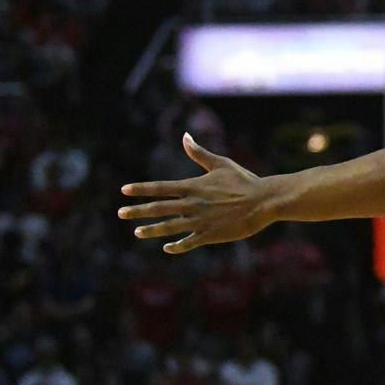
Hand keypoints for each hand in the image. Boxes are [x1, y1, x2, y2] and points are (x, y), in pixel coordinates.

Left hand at [120, 134, 274, 254]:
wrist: (264, 201)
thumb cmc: (244, 181)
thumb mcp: (221, 164)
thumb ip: (199, 153)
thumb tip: (185, 136)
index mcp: (193, 187)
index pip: (160, 188)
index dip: (141, 189)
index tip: (124, 190)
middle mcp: (192, 204)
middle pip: (159, 208)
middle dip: (138, 211)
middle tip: (121, 213)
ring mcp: (200, 221)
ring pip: (169, 227)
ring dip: (152, 230)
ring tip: (137, 232)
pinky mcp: (210, 234)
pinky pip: (189, 242)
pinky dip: (177, 246)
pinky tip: (167, 248)